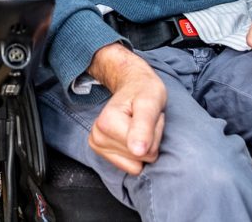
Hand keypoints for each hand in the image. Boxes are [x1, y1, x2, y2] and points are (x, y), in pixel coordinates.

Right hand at [86, 42, 166, 174]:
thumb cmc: (143, 91)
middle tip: (145, 120)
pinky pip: (130, 167)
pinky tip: (133, 135)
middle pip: (140, 158)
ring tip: (139, 125)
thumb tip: (137, 151)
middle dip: (149, 140)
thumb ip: (143, 127)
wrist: (133, 84)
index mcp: (106, 123)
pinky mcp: (101, 152)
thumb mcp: (150, 103)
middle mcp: (96, 136)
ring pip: (135, 164)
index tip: (148, 115)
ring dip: (144, 145)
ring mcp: (97, 145)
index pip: (146, 151)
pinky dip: (136, 153)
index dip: (154, 133)